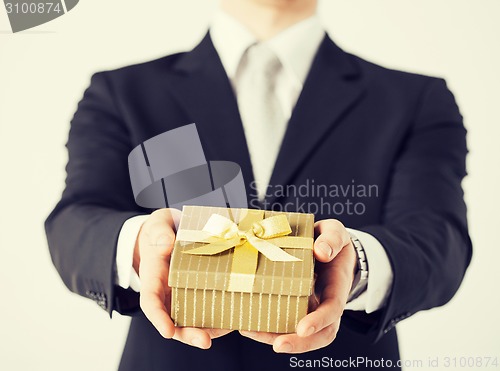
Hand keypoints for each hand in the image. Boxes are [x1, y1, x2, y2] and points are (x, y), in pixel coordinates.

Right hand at [136, 208, 232, 348]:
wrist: (168, 233)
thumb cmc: (160, 231)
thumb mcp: (157, 225)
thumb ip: (159, 233)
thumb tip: (166, 245)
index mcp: (153, 277)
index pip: (151, 301)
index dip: (159, 318)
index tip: (168, 331)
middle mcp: (167, 291)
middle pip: (173, 319)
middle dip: (188, 333)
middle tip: (205, 341)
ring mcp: (183, 294)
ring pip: (192, 318)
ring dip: (208, 329)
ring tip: (227, 330)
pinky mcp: (199, 291)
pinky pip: (208, 306)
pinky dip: (219, 315)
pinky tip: (234, 319)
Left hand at [239, 219, 356, 352]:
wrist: (329, 247)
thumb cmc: (332, 241)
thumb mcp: (335, 232)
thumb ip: (332, 239)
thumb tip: (321, 252)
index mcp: (337, 286)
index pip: (333, 309)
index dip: (319, 320)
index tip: (303, 328)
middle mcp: (326, 303)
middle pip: (321, 334)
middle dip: (300, 343)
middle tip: (278, 345)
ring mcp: (312, 308)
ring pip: (301, 335)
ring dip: (277, 338)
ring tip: (252, 332)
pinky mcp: (296, 307)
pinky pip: (285, 323)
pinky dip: (268, 328)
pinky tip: (248, 324)